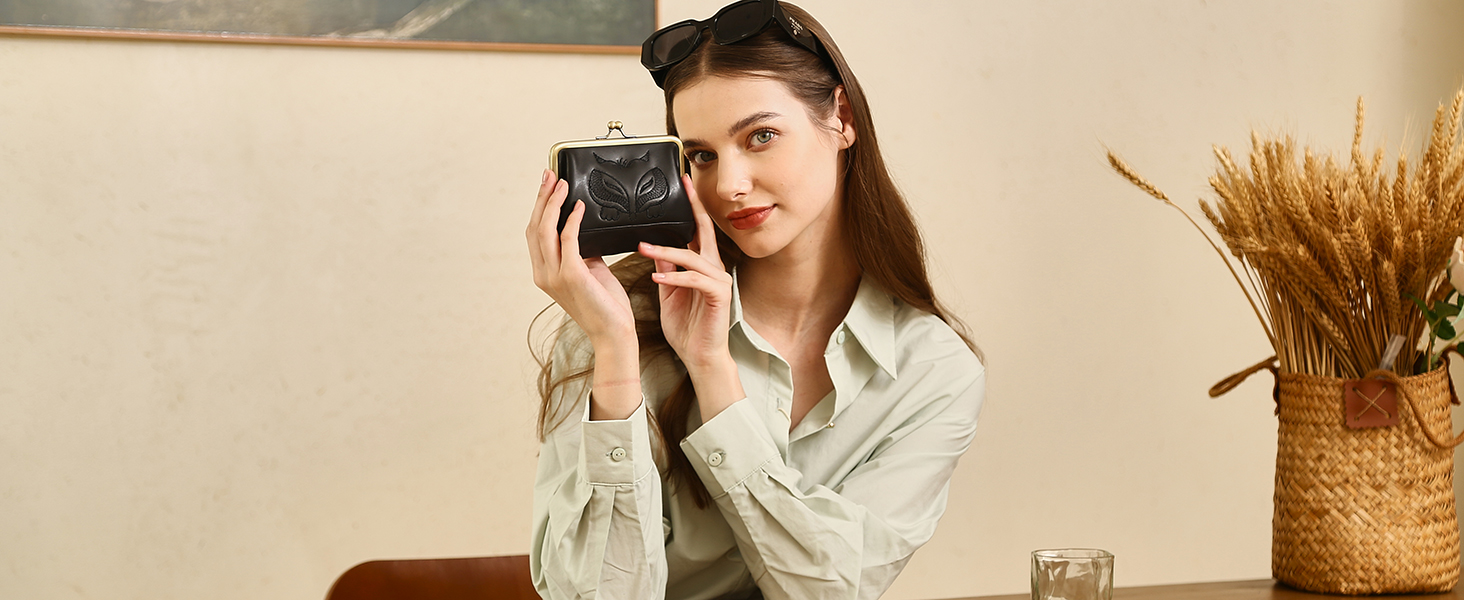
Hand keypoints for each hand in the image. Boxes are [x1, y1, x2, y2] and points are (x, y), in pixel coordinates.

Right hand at [526, 169, 636, 347]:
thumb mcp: (590, 271)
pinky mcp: (572, 275)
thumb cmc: (605, 304)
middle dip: (541, 197)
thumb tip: (582, 226)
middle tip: (550, 174)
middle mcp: (544, 274)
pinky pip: (568, 239)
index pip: (533, 233)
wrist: (614, 332)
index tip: (546, 185)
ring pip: (545, 230)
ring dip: (553, 203)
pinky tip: (580, 207)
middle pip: (534, 227)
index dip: (538, 207)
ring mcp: (555, 275)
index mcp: (544, 273)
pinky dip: (572, 219)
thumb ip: (581, 250)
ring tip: (562, 184)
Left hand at [639, 175, 743, 416]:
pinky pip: (695, 281)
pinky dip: (676, 277)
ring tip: (643, 247)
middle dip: (693, 207)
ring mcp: (718, 281)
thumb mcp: (668, 289)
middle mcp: (713, 267)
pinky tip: (658, 277)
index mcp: (701, 264)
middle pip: (703, 230)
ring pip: (693, 256)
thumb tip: (652, 243)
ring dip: (667, 251)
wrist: (699, 356)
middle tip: (683, 184)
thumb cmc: (686, 326)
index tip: (682, 182)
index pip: (694, 228)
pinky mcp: (718, 297)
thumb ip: (665, 265)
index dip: (689, 206)